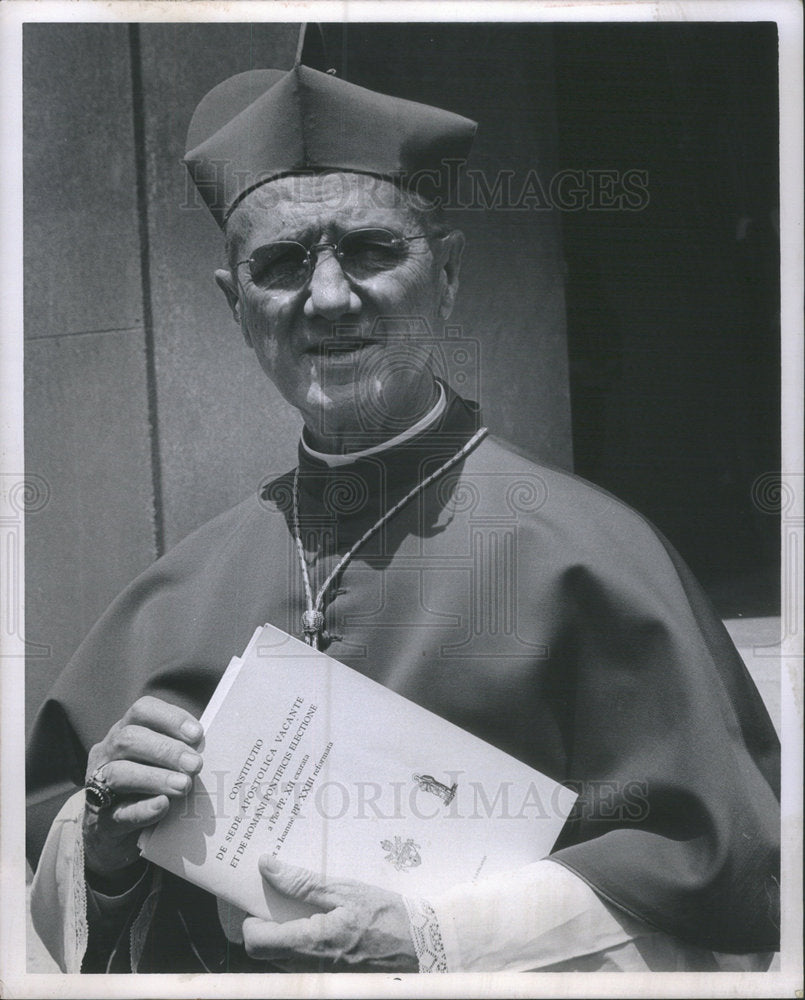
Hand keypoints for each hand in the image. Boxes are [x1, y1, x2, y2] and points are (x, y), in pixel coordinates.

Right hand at [83, 696, 202, 884]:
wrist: (115, 833)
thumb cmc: (148, 787)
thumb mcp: (161, 763)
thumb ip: (180, 752)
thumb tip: (215, 748)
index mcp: (125, 731)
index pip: (142, 711)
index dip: (170, 718)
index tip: (197, 734)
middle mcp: (107, 754)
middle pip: (129, 739)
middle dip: (166, 750)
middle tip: (196, 765)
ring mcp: (99, 786)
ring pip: (119, 773)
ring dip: (156, 777)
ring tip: (184, 786)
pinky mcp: (101, 820)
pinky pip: (118, 812)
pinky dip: (142, 809)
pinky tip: (163, 806)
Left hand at [242, 856, 417, 971]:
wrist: (420, 945)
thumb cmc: (385, 915)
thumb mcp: (345, 889)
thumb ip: (303, 882)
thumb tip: (268, 867)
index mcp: (311, 942)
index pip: (256, 941)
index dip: (249, 919)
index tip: (260, 899)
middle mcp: (309, 966)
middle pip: (263, 952)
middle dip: (264, 925)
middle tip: (279, 900)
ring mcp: (318, 976)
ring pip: (279, 959)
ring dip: (281, 934)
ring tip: (300, 909)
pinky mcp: (327, 978)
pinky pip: (298, 963)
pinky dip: (298, 943)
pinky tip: (317, 923)